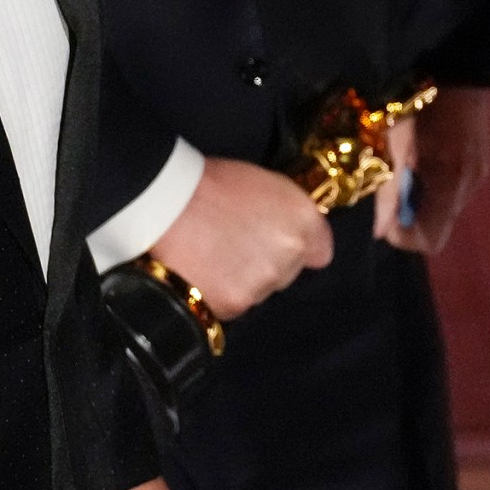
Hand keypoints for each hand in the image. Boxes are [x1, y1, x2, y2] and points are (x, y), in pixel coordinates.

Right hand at [148, 158, 332, 318]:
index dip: (299, 249)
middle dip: (268, 263)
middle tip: (236, 243)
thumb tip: (298, 235)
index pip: (320, 252)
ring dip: (243, 280)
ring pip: (260, 291)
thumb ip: (289, 211)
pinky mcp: (236, 304)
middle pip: (287, 273)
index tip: (280, 244)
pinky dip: (221, 295)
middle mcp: (290, 255)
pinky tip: (202, 273)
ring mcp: (264, 283)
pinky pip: (235, 306)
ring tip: (214, 256)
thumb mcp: (265, 182)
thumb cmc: (211, 184)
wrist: (168, 204)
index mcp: (303, 219)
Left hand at [375, 86, 489, 255]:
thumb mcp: (397, 141)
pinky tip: (419, 162)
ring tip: (400, 174)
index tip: (382, 216)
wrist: (463, 67)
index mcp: (450, 181)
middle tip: (386, 192)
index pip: (429, 239)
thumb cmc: (422, 99)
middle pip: (436, 227)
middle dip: (407, 217)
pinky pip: (451, 192)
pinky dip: (431, 187)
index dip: (401, 236)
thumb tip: (379, 228)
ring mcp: (478, 175)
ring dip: (418, 201)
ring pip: (443, 210)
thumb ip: (389, 187)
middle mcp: (469, 185)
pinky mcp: (479, 164)